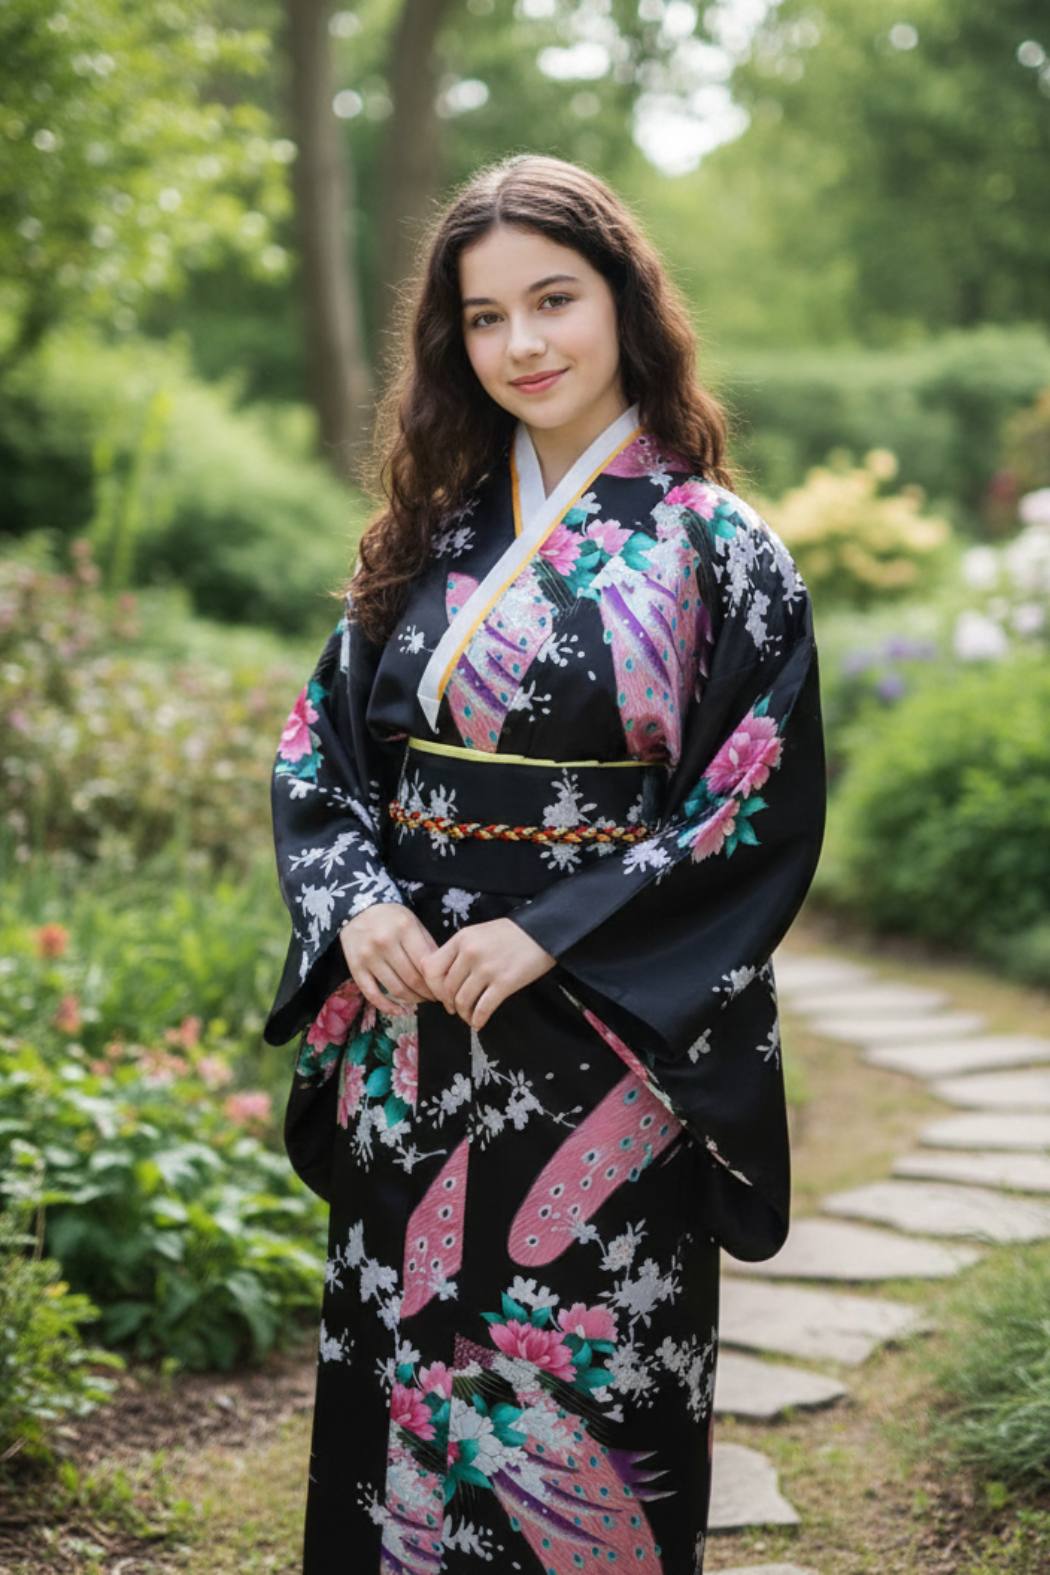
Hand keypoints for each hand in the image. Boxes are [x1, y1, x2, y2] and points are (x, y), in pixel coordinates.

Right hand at [339, 902, 440, 1013]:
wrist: (357, 907)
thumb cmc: (391, 916)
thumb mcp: (413, 922)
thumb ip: (428, 945)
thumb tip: (444, 973)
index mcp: (404, 928)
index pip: (426, 964)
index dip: (438, 982)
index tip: (445, 990)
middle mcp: (385, 942)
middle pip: (412, 979)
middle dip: (427, 994)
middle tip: (436, 998)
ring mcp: (368, 956)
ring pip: (395, 989)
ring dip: (412, 1000)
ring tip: (421, 1000)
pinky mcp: (355, 968)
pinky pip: (372, 994)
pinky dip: (387, 1007)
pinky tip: (400, 1011)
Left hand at [419, 917, 556, 1031]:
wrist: (544, 932)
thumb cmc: (511, 934)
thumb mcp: (479, 933)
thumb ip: (460, 950)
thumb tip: (446, 978)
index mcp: (461, 938)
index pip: (431, 968)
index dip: (433, 986)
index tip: (441, 993)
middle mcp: (470, 953)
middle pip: (447, 988)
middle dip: (449, 1003)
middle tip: (455, 1009)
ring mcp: (487, 969)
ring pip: (462, 1001)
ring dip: (463, 1014)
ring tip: (469, 1016)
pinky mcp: (504, 983)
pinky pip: (483, 1008)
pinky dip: (478, 1020)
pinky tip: (480, 1023)